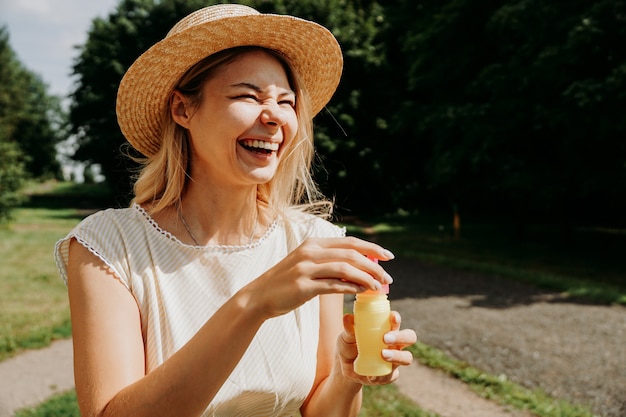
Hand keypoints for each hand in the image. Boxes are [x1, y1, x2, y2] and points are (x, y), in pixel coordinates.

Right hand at [245, 237, 393, 317]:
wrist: (259, 296)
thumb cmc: (286, 282)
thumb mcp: (306, 265)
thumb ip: (328, 262)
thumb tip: (357, 267)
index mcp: (313, 243)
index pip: (350, 242)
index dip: (372, 248)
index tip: (388, 256)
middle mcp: (310, 252)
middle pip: (351, 253)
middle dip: (374, 264)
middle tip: (388, 277)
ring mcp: (305, 268)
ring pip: (345, 268)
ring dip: (366, 277)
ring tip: (378, 287)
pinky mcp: (303, 286)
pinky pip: (334, 285)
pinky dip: (351, 287)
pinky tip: (361, 292)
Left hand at [337, 311, 416, 384]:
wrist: (344, 368)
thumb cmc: (348, 346)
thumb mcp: (346, 337)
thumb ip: (349, 329)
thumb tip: (347, 317)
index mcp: (386, 329)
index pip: (395, 321)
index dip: (396, 318)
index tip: (392, 317)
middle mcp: (394, 343)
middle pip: (409, 337)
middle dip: (400, 337)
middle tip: (385, 338)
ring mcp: (394, 360)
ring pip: (406, 357)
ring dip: (396, 356)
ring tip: (383, 355)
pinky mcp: (389, 375)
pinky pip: (392, 376)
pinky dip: (383, 376)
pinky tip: (371, 376)